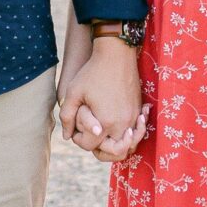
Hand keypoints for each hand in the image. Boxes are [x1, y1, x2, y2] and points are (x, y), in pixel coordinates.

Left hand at [64, 41, 142, 156]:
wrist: (116, 53)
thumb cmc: (93, 72)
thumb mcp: (73, 92)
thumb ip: (67, 116)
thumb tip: (66, 136)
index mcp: (105, 122)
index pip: (90, 146)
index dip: (79, 140)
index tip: (75, 130)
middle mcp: (122, 124)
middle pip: (114, 152)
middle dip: (101, 150)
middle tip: (91, 138)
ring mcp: (134, 117)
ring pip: (129, 145)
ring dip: (118, 145)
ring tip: (106, 138)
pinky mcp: (139, 109)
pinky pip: (136, 131)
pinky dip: (129, 135)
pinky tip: (120, 128)